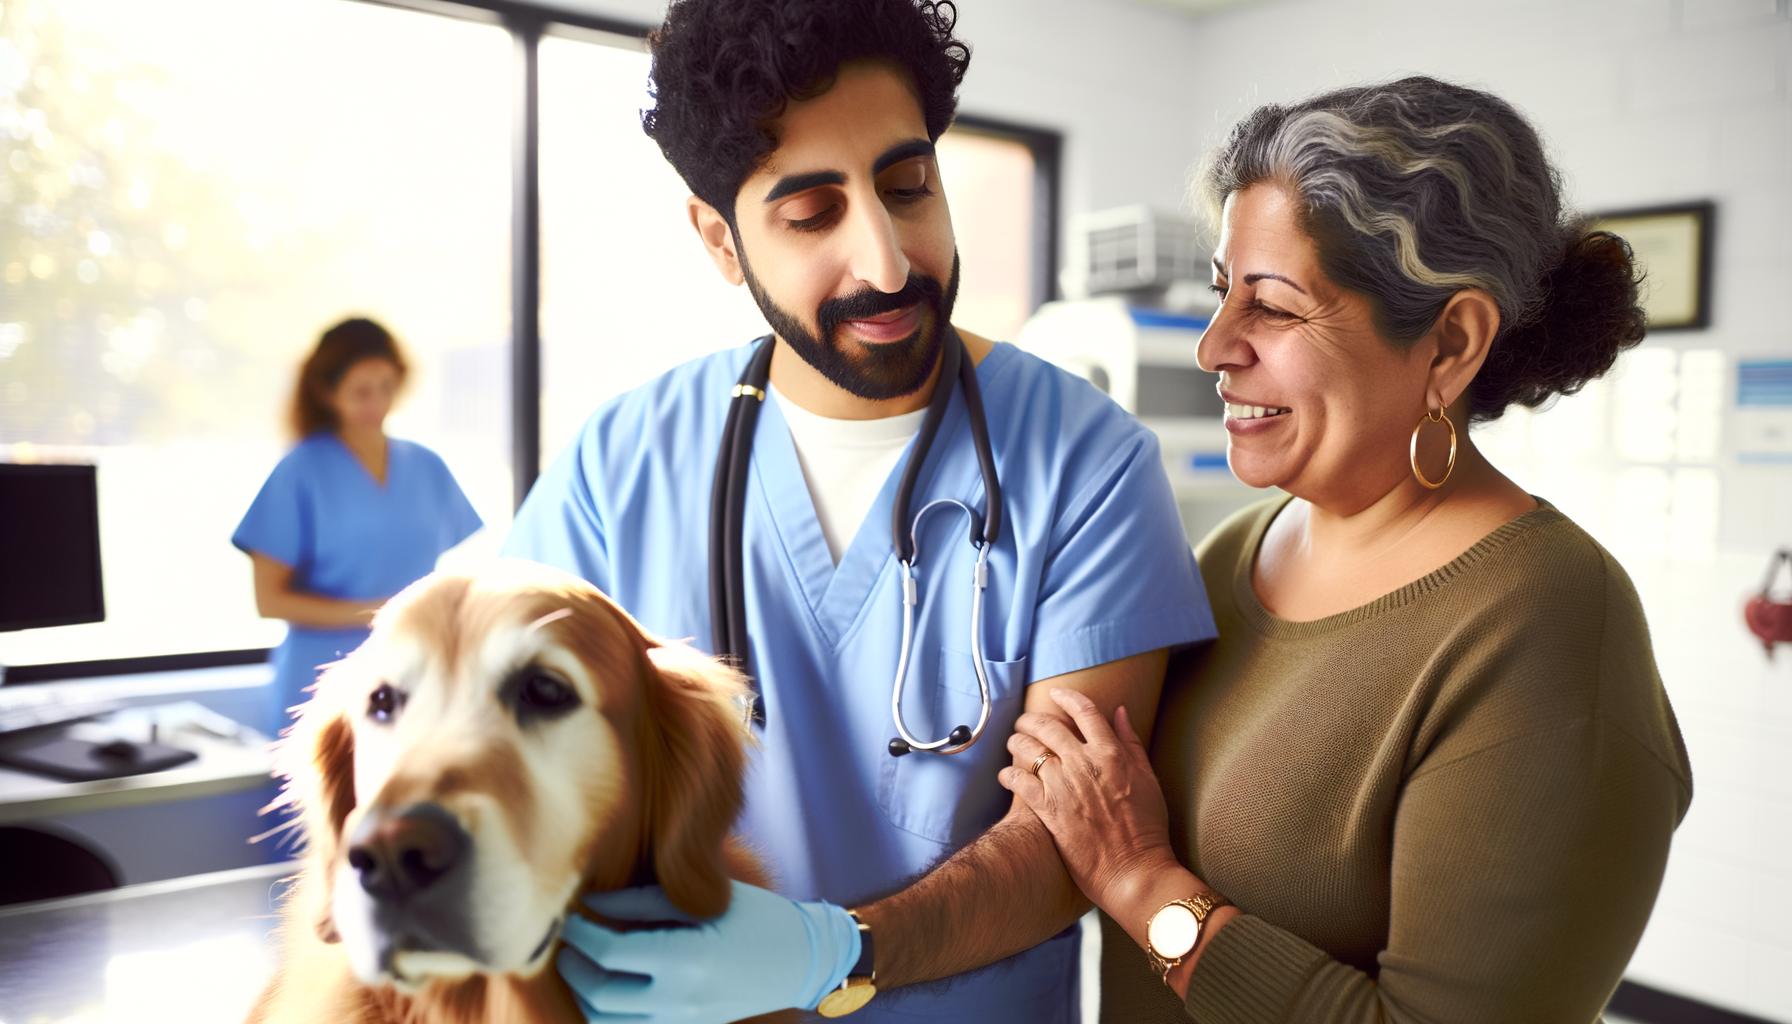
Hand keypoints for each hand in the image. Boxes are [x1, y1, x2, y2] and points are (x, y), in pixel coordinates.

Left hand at [557, 880, 860, 1022]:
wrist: (802, 960)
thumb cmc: (757, 917)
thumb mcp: (702, 900)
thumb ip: (643, 903)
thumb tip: (591, 905)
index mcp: (689, 960)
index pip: (610, 954)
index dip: (580, 934)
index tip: (569, 915)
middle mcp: (683, 999)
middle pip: (600, 995)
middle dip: (573, 967)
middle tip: (568, 940)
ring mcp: (685, 1021)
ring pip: (608, 1022)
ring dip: (585, 994)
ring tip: (583, 963)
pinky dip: (608, 1010)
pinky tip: (607, 983)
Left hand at [998, 688, 1181, 917]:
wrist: (1134, 870)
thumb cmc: (1147, 828)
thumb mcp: (1148, 779)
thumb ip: (1132, 742)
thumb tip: (1119, 712)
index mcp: (1112, 753)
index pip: (1084, 711)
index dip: (1066, 697)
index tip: (1055, 694)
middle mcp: (1085, 764)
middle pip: (1048, 726)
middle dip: (1031, 719)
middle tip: (1024, 722)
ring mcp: (1064, 786)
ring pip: (1028, 749)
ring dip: (1016, 743)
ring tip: (1013, 745)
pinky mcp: (1048, 809)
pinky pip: (1019, 781)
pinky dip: (1009, 774)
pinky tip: (1007, 776)